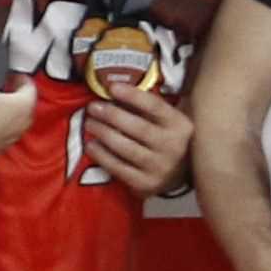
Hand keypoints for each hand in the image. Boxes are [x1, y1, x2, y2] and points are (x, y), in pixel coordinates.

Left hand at [77, 84, 195, 196]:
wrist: (182, 176)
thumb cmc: (167, 140)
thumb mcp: (169, 121)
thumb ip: (150, 107)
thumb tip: (116, 88)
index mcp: (181, 126)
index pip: (155, 107)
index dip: (132, 96)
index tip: (112, 87)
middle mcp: (173, 146)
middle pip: (138, 127)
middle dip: (112, 115)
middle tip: (93, 107)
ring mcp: (160, 167)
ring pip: (126, 148)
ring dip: (103, 134)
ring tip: (89, 123)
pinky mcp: (146, 184)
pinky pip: (119, 168)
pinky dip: (102, 156)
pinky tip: (90, 145)